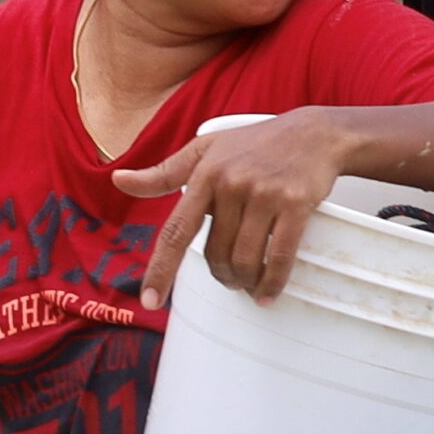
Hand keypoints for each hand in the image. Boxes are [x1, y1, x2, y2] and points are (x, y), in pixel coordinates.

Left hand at [111, 109, 353, 306]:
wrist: (314, 133)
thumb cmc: (255, 142)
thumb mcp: (206, 149)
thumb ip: (163, 173)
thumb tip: (119, 180)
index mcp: (205, 174)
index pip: (175, 230)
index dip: (160, 269)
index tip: (150, 300)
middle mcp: (231, 184)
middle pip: (215, 253)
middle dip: (220, 275)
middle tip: (229, 279)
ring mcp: (265, 194)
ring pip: (246, 259)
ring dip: (245, 282)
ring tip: (249, 284)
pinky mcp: (295, 204)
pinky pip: (280, 256)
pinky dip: (272, 282)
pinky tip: (268, 292)